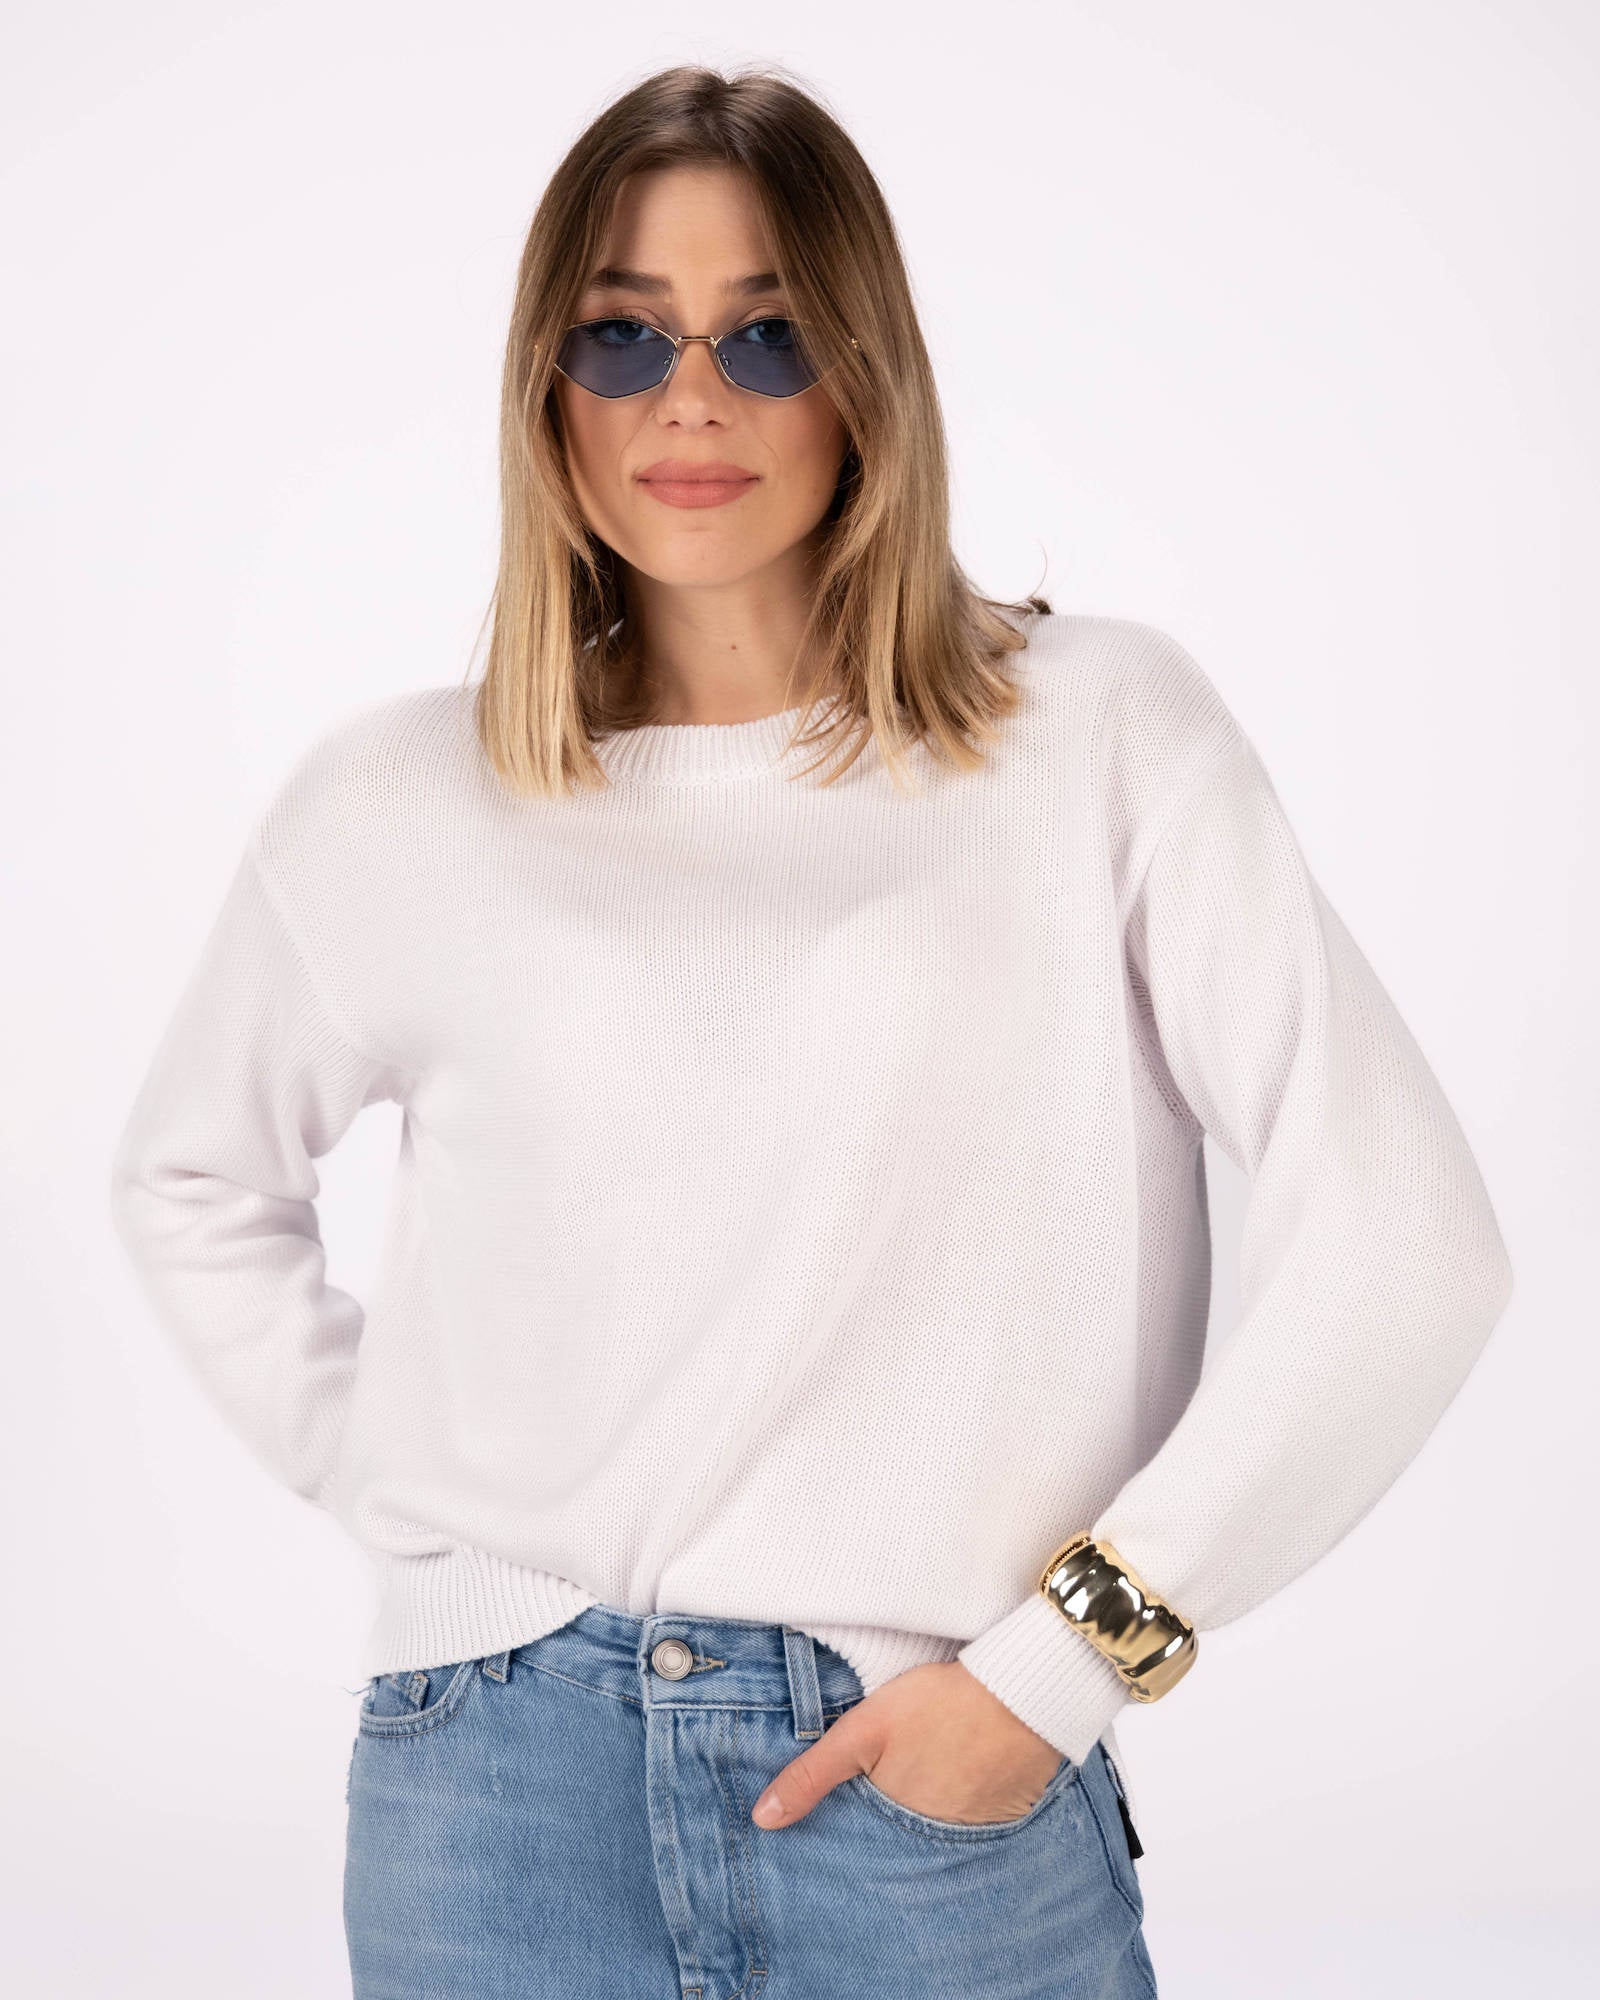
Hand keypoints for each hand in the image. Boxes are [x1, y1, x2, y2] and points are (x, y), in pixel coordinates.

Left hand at [749, 1660, 1064, 1827]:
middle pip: (896, 1842)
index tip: (831, 1827)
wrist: (1022, 1692)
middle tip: (882, 1789)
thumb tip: (763, 1820)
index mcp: (896, 1826)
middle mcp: (934, 1844)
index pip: (859, 1846)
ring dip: (921, 1816)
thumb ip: (813, 1775)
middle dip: (881, 1828)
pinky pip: (970, 1824)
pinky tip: (954, 1775)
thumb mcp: (864, 1730)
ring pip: (932, 1834)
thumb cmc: (938, 1704)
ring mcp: (973, 1834)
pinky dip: (957, 1806)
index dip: (845, 1833)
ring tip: (919, 1779)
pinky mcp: (1004, 1818)